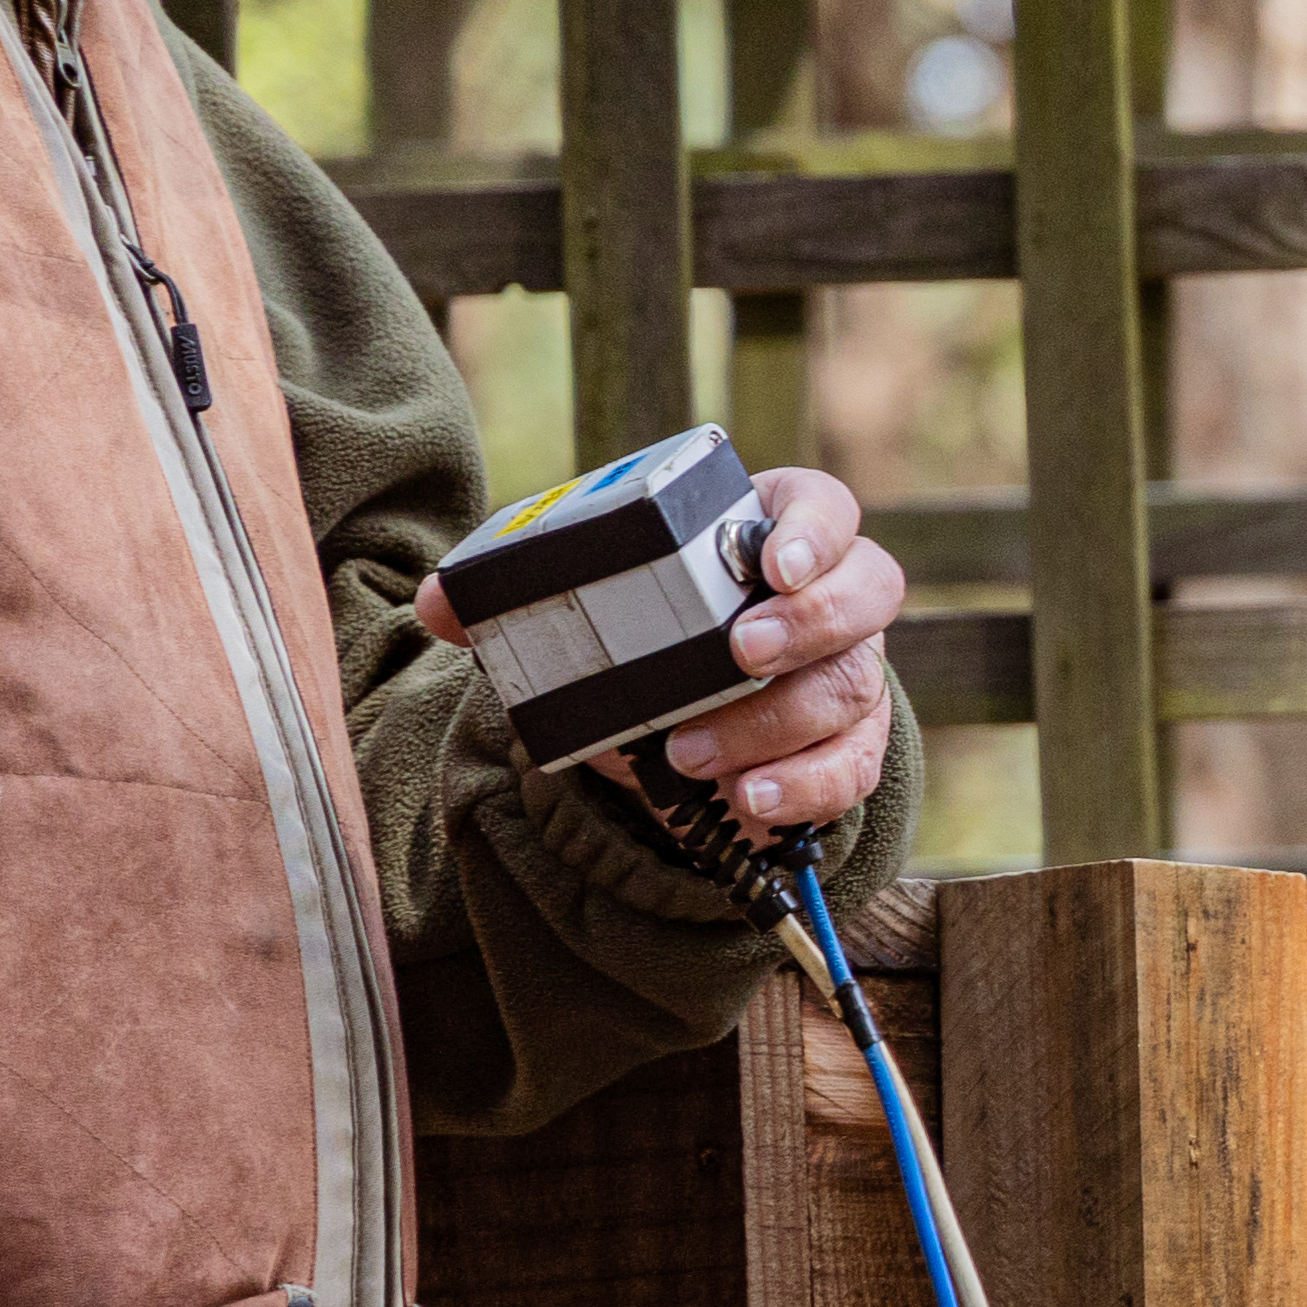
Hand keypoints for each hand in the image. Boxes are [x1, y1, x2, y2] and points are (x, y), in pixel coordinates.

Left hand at [420, 464, 908, 838]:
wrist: (674, 718)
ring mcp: (849, 671)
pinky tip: (746, 799)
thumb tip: (438, 603)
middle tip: (737, 652)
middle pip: (869, 592)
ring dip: (773, 722)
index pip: (824, 507)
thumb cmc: (641, 633)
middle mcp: (831, 598)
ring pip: (850, 687)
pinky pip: (852, 767)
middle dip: (808, 623)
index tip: (773, 565)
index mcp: (773, 533)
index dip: (814, 532)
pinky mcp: (850, 744)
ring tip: (690, 753)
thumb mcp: (582, 605)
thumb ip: (517, 597)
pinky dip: (802, 788)